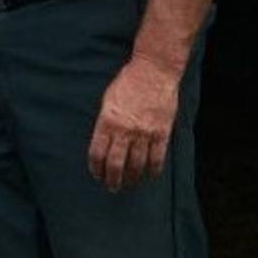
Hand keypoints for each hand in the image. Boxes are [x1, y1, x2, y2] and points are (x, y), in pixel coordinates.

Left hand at [85, 53, 182, 191]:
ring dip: (131, 178)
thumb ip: (105, 122)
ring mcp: (144, 133)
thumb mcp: (108, 100)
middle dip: (112, 180)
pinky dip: (152, 170)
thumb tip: (103, 142)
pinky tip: (149, 175)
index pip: (97, 154)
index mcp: (107, 122)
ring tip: (129, 183)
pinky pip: (157, 159)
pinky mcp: (161, 133)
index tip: (97, 175)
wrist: (154, 71)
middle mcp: (125, 131)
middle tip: (112, 186)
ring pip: (136, 166)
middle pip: (116, 165)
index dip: (96, 169)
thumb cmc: (128, 82)